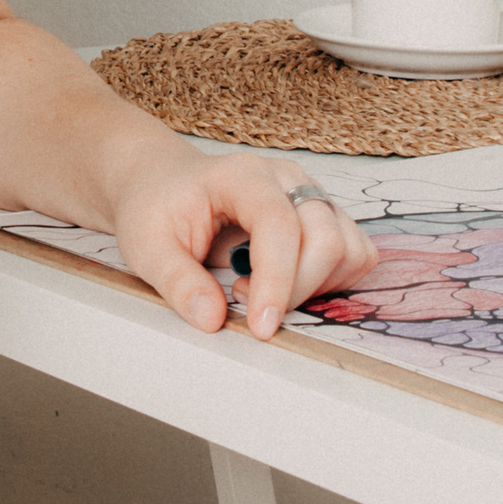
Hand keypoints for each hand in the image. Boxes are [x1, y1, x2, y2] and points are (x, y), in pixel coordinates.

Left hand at [106, 137, 377, 340]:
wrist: (161, 182)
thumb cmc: (154, 208)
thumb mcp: (146, 246)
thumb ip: (178, 282)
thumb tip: (214, 320)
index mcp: (242, 176)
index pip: (278, 224)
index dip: (277, 280)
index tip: (261, 327)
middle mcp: (286, 180)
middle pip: (326, 238)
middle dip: (296, 289)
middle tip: (242, 299)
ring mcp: (310, 195)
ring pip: (349, 249)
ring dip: (316, 286)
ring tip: (260, 287)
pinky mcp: (324, 217)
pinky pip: (356, 255)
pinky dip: (332, 281)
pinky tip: (286, 283)